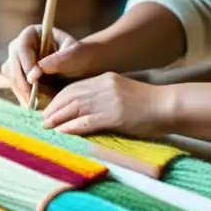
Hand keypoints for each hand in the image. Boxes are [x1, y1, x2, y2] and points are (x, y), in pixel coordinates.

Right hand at [1, 25, 102, 105]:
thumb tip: (36, 70)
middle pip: (11, 64)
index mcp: (33, 33)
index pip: (21, 47)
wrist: (84, 70)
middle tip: (32, 97)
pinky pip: (17, 89)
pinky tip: (37, 105)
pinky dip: (26, 98)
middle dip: (21, 82)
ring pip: (11, 79)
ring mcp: (19, 64)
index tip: (34, 80)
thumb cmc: (82, 57)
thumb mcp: (75, 55)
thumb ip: (58, 60)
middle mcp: (21, 47)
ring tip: (38, 103)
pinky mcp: (21, 79)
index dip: (25, 64)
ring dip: (23, 92)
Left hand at [41, 72, 172, 137]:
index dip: (58, 99)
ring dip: (57, 118)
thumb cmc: (148, 103)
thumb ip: (105, 96)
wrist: (168, 106)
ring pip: (74, 108)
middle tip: (42, 120)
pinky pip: (87, 121)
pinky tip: (62, 132)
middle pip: (70, 96)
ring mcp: (109, 101)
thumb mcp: (123, 92)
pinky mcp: (115, 116)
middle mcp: (104, 86)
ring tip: (46, 127)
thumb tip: (86, 110)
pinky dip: (72, 127)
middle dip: (53, 108)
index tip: (49, 109)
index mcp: (105, 79)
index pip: (74, 87)